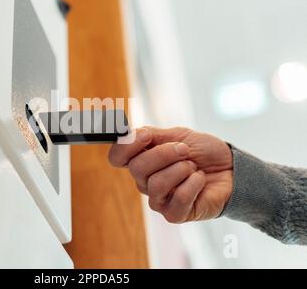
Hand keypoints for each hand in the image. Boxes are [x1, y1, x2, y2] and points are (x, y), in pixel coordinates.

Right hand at [108, 126, 232, 222]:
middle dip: (164, 154)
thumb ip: (151, 134)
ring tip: (193, 167)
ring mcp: (158, 199)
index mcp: (141, 160)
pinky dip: (194, 184)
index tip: (147, 136)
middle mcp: (145, 181)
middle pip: (137, 168)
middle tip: (184, 150)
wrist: (231, 168)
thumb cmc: (203, 152)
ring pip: (156, 184)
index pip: (116, 157)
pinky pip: (178, 198)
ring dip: (181, 169)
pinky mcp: (174, 214)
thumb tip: (129, 134)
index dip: (126, 146)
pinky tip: (200, 181)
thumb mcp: (177, 135)